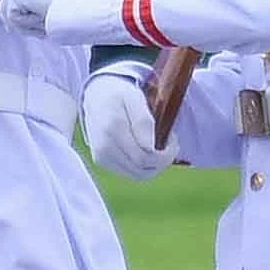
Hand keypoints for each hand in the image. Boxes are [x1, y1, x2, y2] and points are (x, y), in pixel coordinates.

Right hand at [82, 63, 175, 179]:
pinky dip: (143, 166)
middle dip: (162, 161)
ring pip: (137, 175)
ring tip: (161, 148)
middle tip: (171, 144)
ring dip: (154, 166)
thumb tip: (150, 148)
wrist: (95, 95)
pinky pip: (130, 172)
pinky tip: (147, 151)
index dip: (165, 154)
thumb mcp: (134, 97)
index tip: (173, 139)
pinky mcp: (102, 161)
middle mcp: (104, 146)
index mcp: (113, 128)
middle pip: (142, 170)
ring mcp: (101, 156)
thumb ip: (143, 121)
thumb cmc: (118, 94)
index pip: (145, 157)